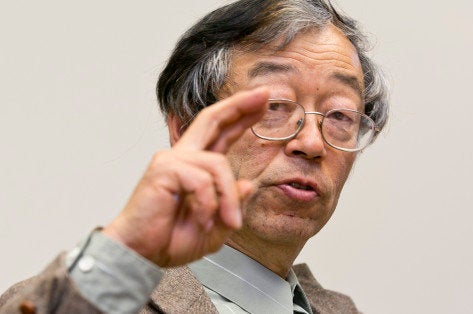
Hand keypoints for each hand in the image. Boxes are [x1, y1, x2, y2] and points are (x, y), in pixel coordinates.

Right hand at [103, 88, 268, 266]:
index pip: (220, 133)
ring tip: (229, 222)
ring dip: (229, 198)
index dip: (240, 116)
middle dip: (239, 105)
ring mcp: (171, 161)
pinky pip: (203, 181)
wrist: (142, 255)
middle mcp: (182, 157)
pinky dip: (210, 204)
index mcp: (195, 167)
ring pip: (218, 165)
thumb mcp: (216, 227)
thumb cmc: (171, 240)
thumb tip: (248, 184)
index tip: (261, 102)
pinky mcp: (164, 170)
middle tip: (264, 94)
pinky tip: (203, 219)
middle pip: (212, 119)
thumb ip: (232, 204)